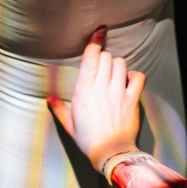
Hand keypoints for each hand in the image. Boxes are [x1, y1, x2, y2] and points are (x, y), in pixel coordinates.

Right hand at [47, 27, 144, 171]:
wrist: (110, 154)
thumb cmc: (89, 141)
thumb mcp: (70, 125)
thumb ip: (59, 109)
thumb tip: (49, 100)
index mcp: (83, 92)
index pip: (91, 57)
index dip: (95, 42)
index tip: (98, 33)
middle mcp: (101, 88)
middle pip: (106, 57)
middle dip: (104, 59)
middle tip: (102, 70)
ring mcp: (118, 93)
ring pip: (121, 63)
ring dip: (117, 66)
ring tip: (114, 76)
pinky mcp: (132, 100)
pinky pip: (137, 77)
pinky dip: (134, 76)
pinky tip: (128, 82)